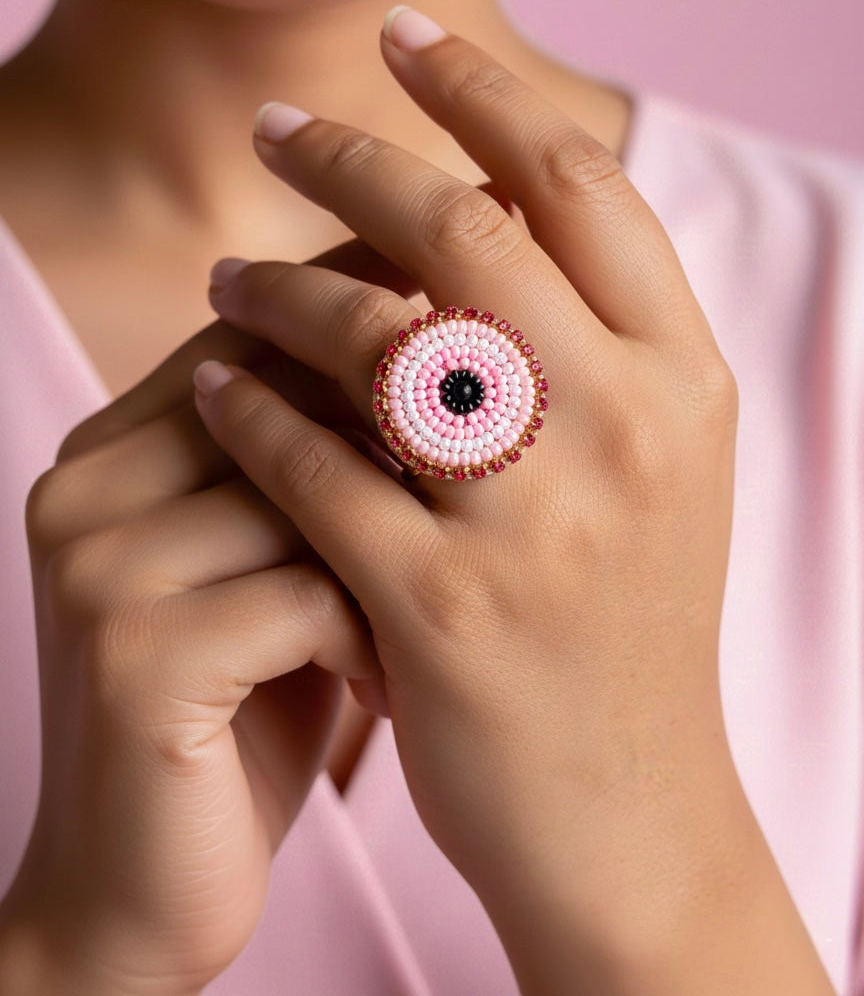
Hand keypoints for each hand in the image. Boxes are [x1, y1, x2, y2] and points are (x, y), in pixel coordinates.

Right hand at [2, 238, 407, 995]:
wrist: (143, 889)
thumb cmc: (245, 707)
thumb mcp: (270, 565)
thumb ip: (312, 456)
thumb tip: (436, 330)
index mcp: (108, 448)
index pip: (255, 335)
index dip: (368, 327)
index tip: (472, 332)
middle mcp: (85, 486)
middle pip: (284, 393)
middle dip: (400, 437)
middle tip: (484, 485)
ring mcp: (98, 568)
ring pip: (309, 489)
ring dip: (397, 554)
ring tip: (434, 606)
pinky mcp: (133, 658)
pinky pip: (310, 591)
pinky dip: (369, 638)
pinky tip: (386, 688)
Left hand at [192, 10, 833, 993]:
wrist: (626, 811)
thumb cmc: (624, 624)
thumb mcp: (651, 468)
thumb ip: (590, 339)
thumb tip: (479, 194)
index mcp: (684, 382)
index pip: (583, 184)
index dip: (487, 93)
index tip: (407, 40)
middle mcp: (626, 435)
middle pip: (469, 230)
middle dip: (354, 157)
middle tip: (272, 129)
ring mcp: (537, 526)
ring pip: (380, 340)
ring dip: (280, 289)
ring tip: (224, 278)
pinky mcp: (445, 613)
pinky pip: (317, 471)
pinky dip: (249, 415)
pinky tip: (208, 387)